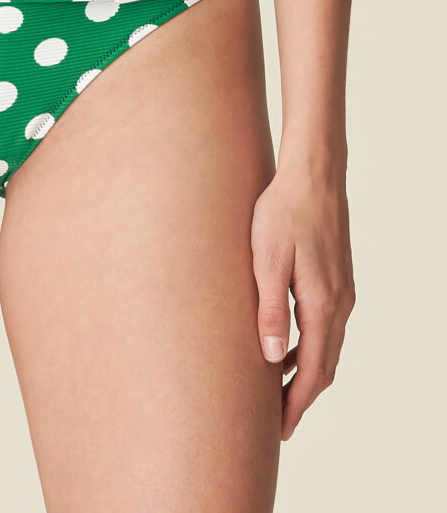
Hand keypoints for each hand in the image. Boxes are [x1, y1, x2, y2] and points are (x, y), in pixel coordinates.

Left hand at [250, 158, 355, 439]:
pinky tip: (284, 346)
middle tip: (278, 423)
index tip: (280, 430)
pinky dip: (309, 347)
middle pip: (325, 366)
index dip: (297, 403)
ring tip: (277, 391)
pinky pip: (325, 326)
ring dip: (306, 372)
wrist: (313, 177)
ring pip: (326, 347)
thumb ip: (269, 308)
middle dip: (303, 396)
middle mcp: (339, 304)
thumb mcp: (266, 260)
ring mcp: (341, 291)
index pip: (314, 370)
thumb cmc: (282, 213)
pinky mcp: (336, 279)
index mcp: (322, 304)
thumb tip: (270, 358)